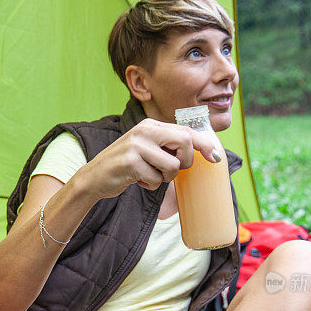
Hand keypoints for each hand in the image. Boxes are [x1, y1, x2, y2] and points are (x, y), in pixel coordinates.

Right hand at [78, 118, 222, 200]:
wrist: (94, 177)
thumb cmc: (126, 166)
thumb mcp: (147, 149)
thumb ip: (167, 147)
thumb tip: (199, 153)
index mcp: (151, 125)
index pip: (185, 130)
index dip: (204, 144)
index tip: (216, 157)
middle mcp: (145, 130)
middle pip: (184, 141)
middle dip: (185, 162)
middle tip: (170, 171)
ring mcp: (136, 145)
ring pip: (172, 165)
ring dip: (164, 178)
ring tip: (149, 175)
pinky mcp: (130, 162)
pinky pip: (155, 179)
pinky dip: (150, 185)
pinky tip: (136, 180)